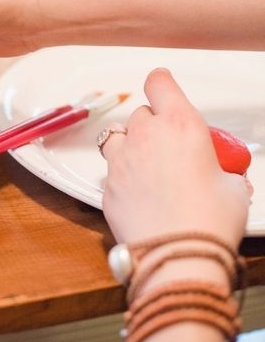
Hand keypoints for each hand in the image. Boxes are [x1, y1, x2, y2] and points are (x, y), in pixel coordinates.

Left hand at [102, 68, 249, 250]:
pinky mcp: (108, 186)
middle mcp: (147, 135)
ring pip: (118, 136)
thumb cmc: (210, 222)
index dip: (161, 83)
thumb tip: (226, 179)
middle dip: (154, 125)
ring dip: (131, 145)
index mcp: (181, 125)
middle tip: (172, 148)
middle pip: (141, 113)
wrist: (178, 258)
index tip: (164, 87)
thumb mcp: (234, 189)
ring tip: (149, 166)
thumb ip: (225, 173)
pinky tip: (140, 195)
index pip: (160, 83)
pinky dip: (123, 177)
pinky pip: (112, 171)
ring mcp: (122, 160)